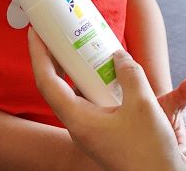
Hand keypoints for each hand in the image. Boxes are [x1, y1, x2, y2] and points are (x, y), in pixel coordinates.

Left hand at [29, 29, 185, 170]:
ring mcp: (90, 130)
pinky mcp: (103, 132)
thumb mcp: (143, 105)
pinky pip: (91, 101)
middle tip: (57, 34)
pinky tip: (108, 72)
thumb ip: (130, 74)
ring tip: (81, 46)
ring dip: (76, 70)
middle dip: (55, 59)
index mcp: (79, 120)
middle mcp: (79, 126)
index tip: (36, 33)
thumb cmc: (149, 151)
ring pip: (75, 94)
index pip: (47, 82)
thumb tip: (119, 57)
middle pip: (56, 87)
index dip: (39, 55)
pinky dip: (95, 83)